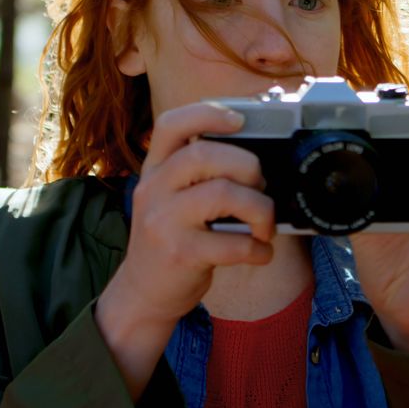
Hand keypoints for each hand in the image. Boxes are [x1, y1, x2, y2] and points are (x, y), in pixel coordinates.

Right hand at [95, 102, 275, 397]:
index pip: (171, 125)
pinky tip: (260, 252)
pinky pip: (232, 242)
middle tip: (261, 185)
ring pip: (223, 194)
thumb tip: (259, 160)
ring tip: (265, 225)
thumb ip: (200, 175)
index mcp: (155, 169)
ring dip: (260, 207)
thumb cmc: (172, 240)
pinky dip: (258, 248)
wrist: (143, 293)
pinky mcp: (180, 254)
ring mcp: (163, 221)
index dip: (207, 114)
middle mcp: (154, 189)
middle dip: (248, 165)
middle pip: (204, 155)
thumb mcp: (172, 199)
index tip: (240, 120)